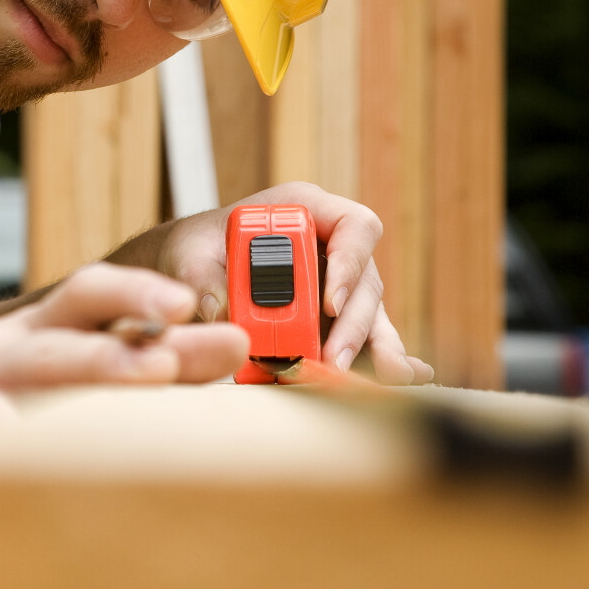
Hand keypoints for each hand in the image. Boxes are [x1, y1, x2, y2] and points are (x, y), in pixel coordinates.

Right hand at [0, 264, 249, 494]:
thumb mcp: (35, 361)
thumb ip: (123, 354)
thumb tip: (233, 348)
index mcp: (29, 337)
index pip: (88, 297)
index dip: (136, 297)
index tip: (189, 307)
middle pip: (52, 349)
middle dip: (108, 357)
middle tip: (162, 367)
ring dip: (15, 418)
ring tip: (45, 430)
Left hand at [153, 182, 433, 385]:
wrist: (191, 269)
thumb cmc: (197, 248)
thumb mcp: (189, 255)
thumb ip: (202, 277)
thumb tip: (221, 309)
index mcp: (302, 210)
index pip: (352, 225)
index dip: (349, 262)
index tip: (329, 301)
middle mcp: (330, 245)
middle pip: (364, 280)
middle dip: (353, 324)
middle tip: (332, 358)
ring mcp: (337, 282)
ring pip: (370, 314)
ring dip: (369, 348)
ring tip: (367, 378)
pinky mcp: (335, 317)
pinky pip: (364, 338)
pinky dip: (376, 358)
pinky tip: (399, 376)